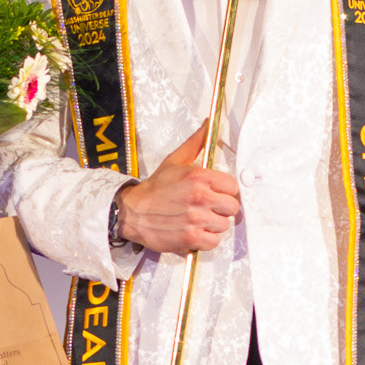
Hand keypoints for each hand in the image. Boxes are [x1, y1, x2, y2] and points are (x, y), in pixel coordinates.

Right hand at [118, 121, 239, 254]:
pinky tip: (194, 231)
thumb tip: (209, 123)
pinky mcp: (190, 238)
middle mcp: (200, 197)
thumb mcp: (175, 160)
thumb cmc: (155, 188)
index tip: (216, 194)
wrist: (132, 211)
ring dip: (213, 225)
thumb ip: (196, 143)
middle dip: (221, 209)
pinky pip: (214, 242)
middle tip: (208, 208)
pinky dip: (206, 240)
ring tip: (198, 220)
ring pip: (223, 225)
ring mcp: (196, 219)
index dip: (225, 191)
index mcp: (199, 177)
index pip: (233, 187)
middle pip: (232, 208)